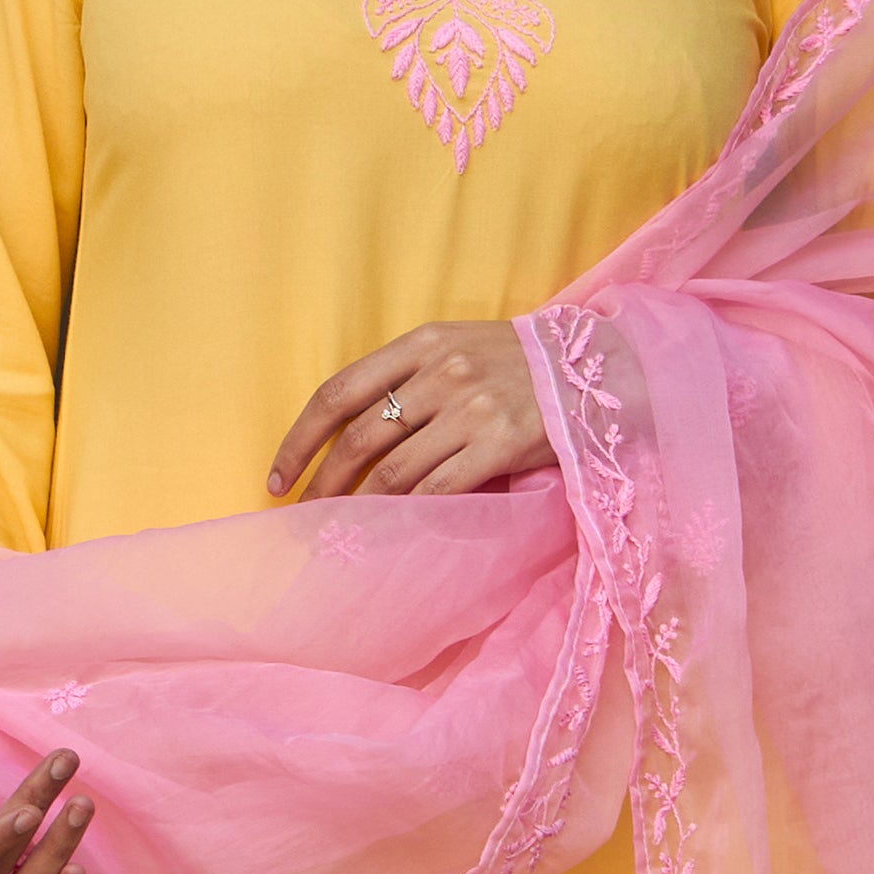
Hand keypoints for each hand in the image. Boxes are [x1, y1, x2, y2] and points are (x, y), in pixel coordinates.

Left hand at [269, 320, 548, 502]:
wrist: (594, 371)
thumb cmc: (516, 366)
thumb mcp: (457, 349)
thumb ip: (406, 378)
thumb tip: (347, 437)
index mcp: (421, 343)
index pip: (338, 392)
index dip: (300, 439)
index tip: (279, 476)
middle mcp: (441, 372)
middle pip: (359, 437)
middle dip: (324, 483)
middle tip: (305, 514)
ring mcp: (471, 409)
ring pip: (394, 470)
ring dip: (361, 506)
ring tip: (342, 528)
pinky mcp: (500, 445)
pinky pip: (438, 489)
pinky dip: (409, 515)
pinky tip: (394, 529)